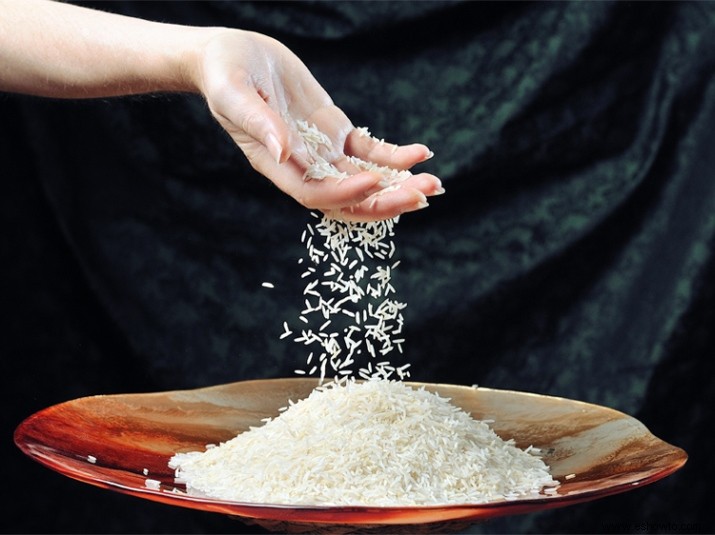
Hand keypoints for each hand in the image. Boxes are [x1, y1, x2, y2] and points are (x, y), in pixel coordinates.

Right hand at [195, 30, 443, 220]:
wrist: (231, 56)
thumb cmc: (224, 73)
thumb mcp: (234, 93)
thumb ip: (258, 123)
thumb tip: (284, 152)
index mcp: (276, 163)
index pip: (313, 192)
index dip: (344, 193)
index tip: (374, 181)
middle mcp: (302, 165)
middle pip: (348, 197)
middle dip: (386, 200)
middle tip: (422, 196)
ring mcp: (322, 150)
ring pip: (366, 178)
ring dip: (399, 184)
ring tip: (434, 183)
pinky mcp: (335, 132)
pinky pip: (369, 152)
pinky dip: (395, 156)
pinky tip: (422, 153)